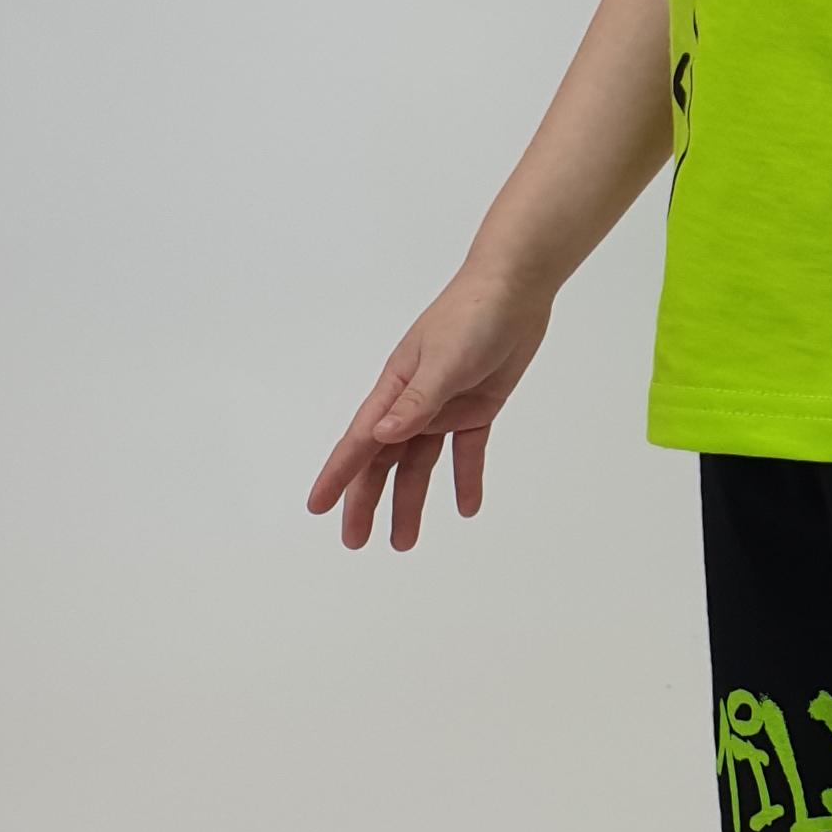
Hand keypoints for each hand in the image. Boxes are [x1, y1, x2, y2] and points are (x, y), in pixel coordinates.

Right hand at [306, 262, 555, 549]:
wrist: (514, 289)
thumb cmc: (471, 317)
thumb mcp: (444, 361)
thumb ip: (416, 401)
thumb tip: (381, 437)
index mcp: (395, 389)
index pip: (360, 441)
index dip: (338, 475)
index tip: (317, 506)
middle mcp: (413, 403)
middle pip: (383, 461)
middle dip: (367, 501)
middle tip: (356, 542)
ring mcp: (444, 406)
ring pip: (421, 464)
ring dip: (411, 500)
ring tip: (404, 542)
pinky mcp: (477, 407)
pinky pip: (466, 451)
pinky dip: (465, 478)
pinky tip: (467, 507)